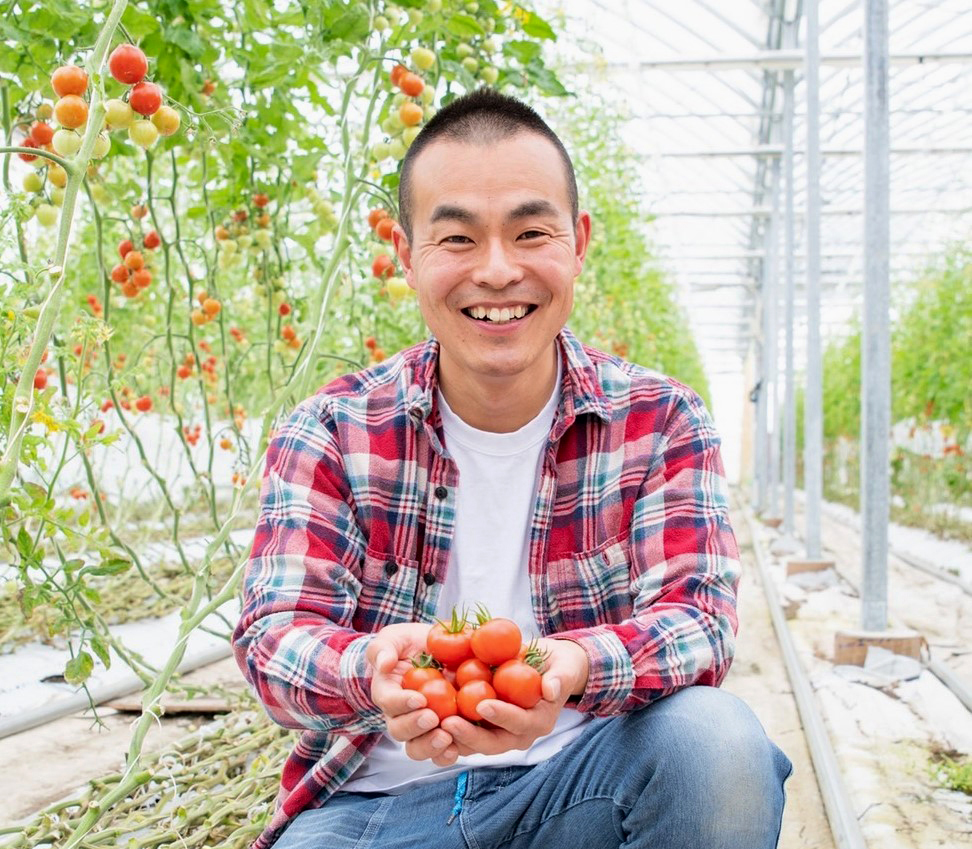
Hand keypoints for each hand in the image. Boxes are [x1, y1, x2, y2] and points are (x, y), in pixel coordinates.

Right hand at [365, 622, 456, 765]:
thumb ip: (385, 648)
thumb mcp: (396, 637)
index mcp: (388, 692)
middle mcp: (401, 715)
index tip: (419, 698)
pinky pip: (440, 753)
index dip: (401, 703)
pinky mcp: (442, 732)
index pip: (388, 701)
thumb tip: (384, 664)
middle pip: (400, 731)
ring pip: (417, 748)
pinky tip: (456, 748)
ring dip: (429, 746)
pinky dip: (446, 754)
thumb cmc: (412, 644)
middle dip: (415, 727)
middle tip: (432, 718)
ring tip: (445, 738)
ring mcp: (421, 727)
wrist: (435, 653)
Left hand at [437, 638, 589, 761]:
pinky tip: (429, 723)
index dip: (502, 715)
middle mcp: (520, 735)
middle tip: (447, 722)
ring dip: (454, 739)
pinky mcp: (485, 730)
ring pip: (475, 745)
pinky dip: (449, 734)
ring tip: (432, 725)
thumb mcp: (564, 667)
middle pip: (493, 743)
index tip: (482, 704)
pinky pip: (466, 737)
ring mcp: (501, 735)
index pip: (519, 723)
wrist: (549, 669)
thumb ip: (559, 677)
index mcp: (539, 721)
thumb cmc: (558, 666)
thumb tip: (550, 689)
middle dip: (470, 735)